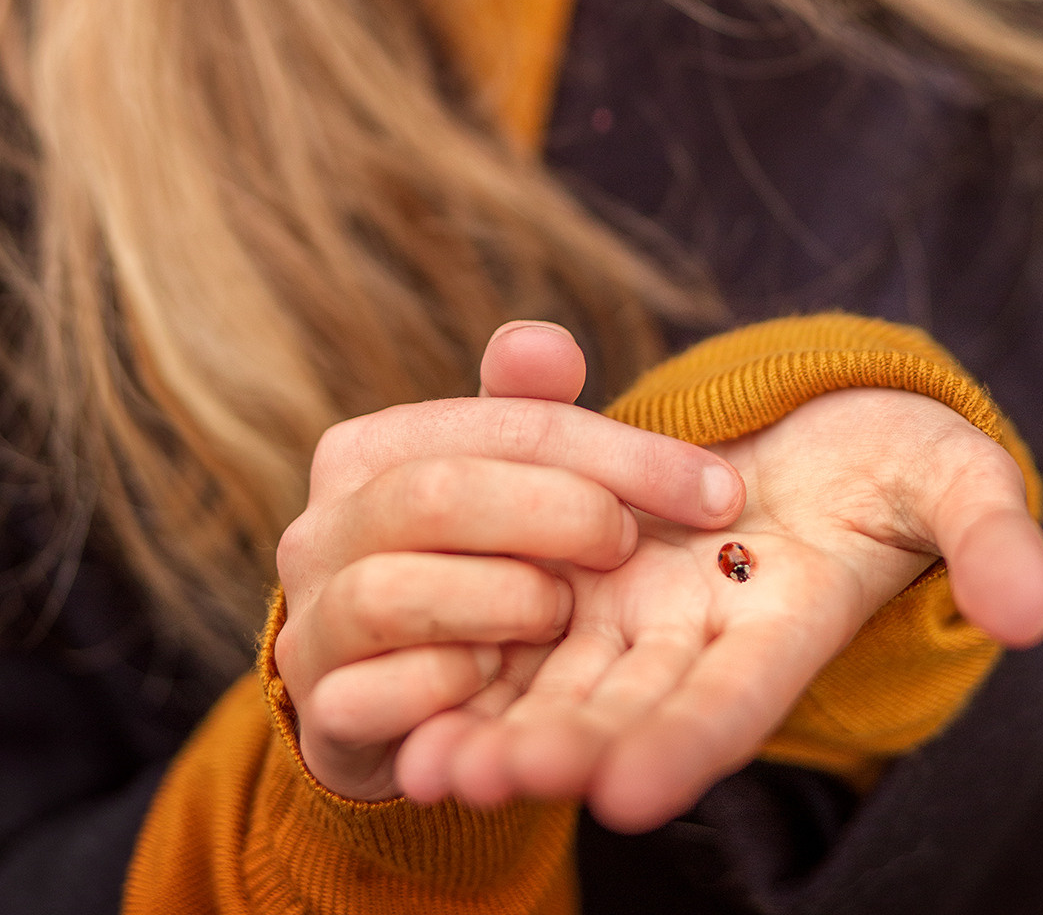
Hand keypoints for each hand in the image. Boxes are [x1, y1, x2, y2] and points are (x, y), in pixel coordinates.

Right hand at [272, 324, 743, 799]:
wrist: (392, 698)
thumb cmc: (471, 565)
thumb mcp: (507, 485)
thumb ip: (527, 412)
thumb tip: (546, 344)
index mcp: (368, 448)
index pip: (504, 423)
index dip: (620, 451)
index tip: (718, 487)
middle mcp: (320, 526)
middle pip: (442, 494)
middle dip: (558, 514)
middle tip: (626, 545)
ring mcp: (310, 621)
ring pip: (393, 592)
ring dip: (501, 602)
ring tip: (557, 615)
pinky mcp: (320, 712)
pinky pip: (373, 697)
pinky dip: (447, 685)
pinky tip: (496, 678)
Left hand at [397, 373, 1042, 830]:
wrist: (824, 424)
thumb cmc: (897, 455)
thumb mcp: (950, 476)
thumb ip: (986, 538)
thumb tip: (1033, 612)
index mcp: (787, 622)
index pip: (735, 698)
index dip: (683, 742)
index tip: (622, 790)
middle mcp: (701, 635)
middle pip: (628, 705)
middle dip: (558, 747)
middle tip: (481, 782)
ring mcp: (638, 607)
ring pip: (557, 677)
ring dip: (493, 725)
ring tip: (422, 762)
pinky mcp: (587, 568)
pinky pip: (519, 622)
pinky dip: (470, 660)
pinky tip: (400, 693)